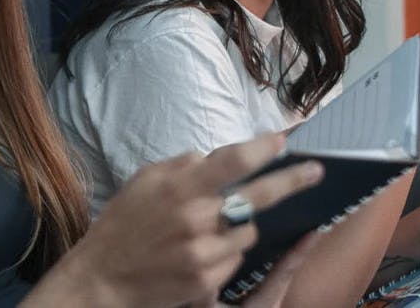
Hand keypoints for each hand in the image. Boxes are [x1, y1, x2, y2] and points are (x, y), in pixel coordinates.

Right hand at [48, 134, 323, 307]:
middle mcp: (196, 219)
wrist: (103, 277)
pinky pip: (235, 259)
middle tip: (316, 171)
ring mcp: (204, 252)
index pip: (232, 162)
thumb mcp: (142, 181)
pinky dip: (225, 253)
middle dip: (292, 180)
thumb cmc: (122, 225)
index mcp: (179, 188)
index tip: (283, 140)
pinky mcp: (208, 279)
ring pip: (248, 232)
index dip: (262, 149)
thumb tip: (212, 157)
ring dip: (238, 227)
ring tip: (208, 230)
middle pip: (257, 196)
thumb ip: (180, 166)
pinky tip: (199, 253)